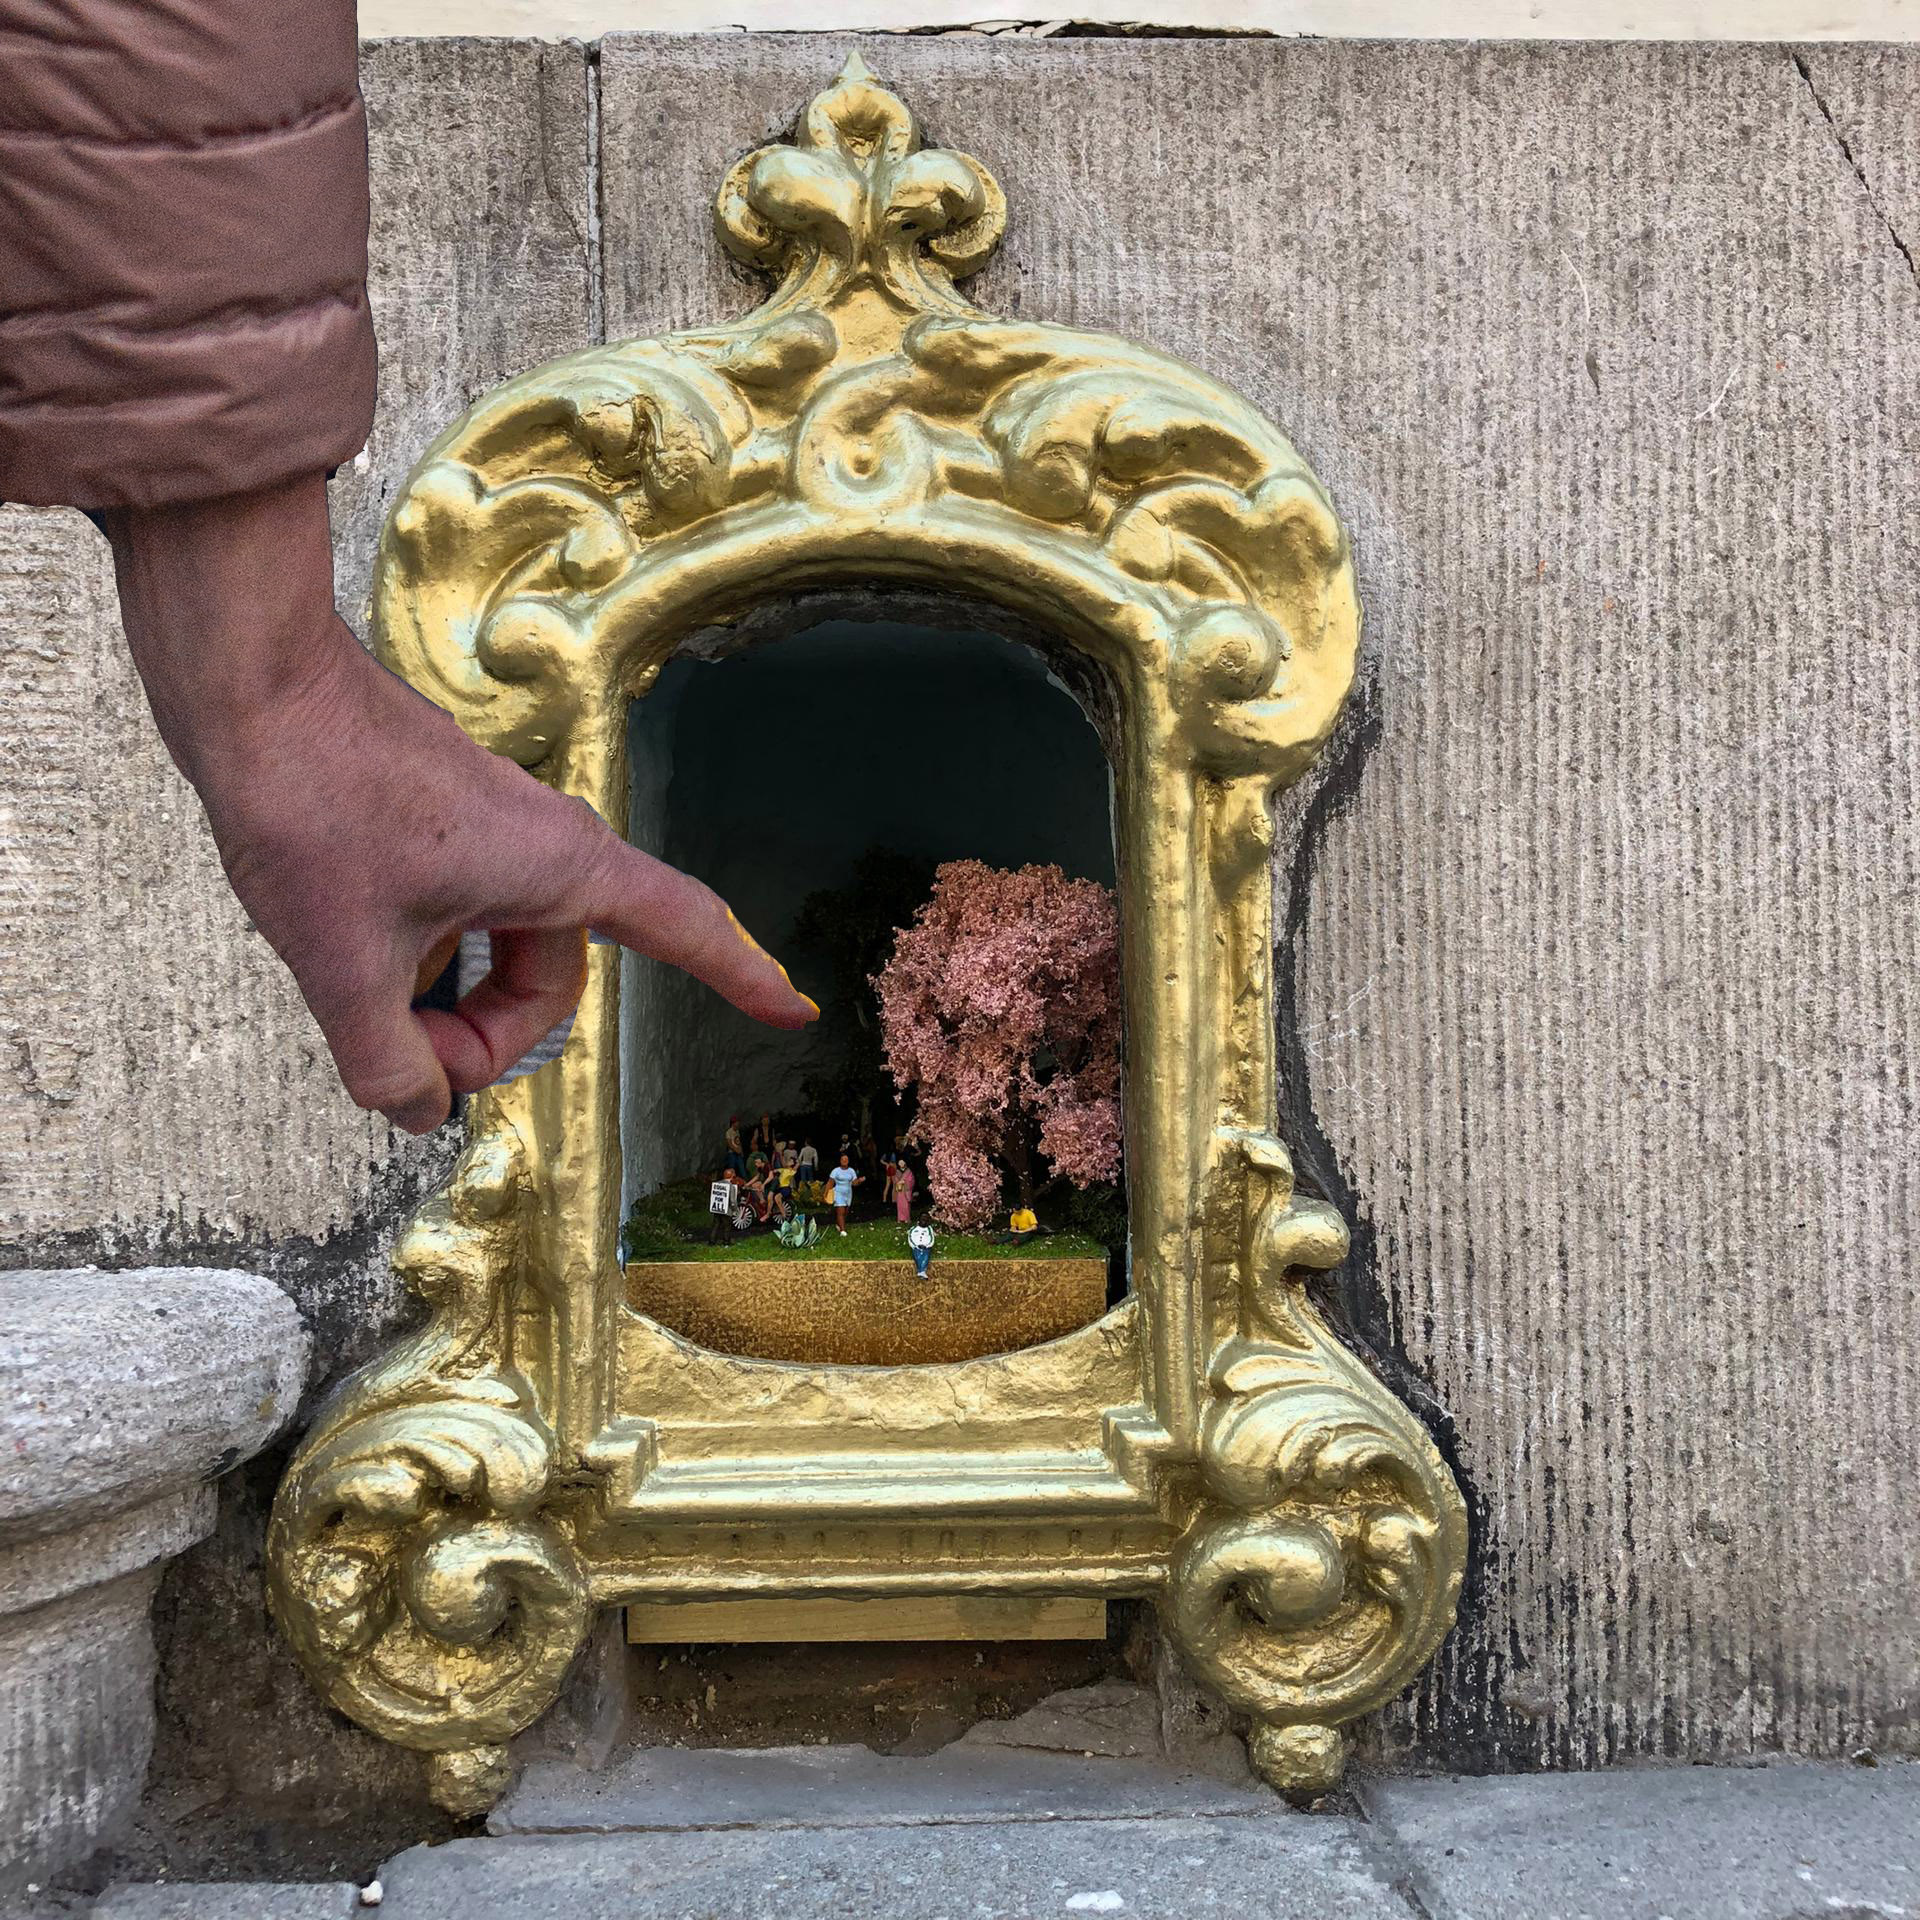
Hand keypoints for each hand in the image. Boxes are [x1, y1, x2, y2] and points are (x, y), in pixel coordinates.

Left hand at [102, 474, 813, 1133]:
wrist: (250, 686)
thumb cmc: (312, 800)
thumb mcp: (343, 963)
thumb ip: (387, 1064)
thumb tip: (418, 1111)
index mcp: (559, 867)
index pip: (682, 929)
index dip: (742, 976)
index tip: (791, 1008)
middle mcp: (544, 849)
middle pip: (550, 983)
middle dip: (483, 1038)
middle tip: (401, 1060)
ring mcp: (494, 836)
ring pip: (497, 956)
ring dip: (439, 999)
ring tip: (359, 990)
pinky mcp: (447, 829)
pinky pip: (460, 920)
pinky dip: (417, 956)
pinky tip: (350, 950)